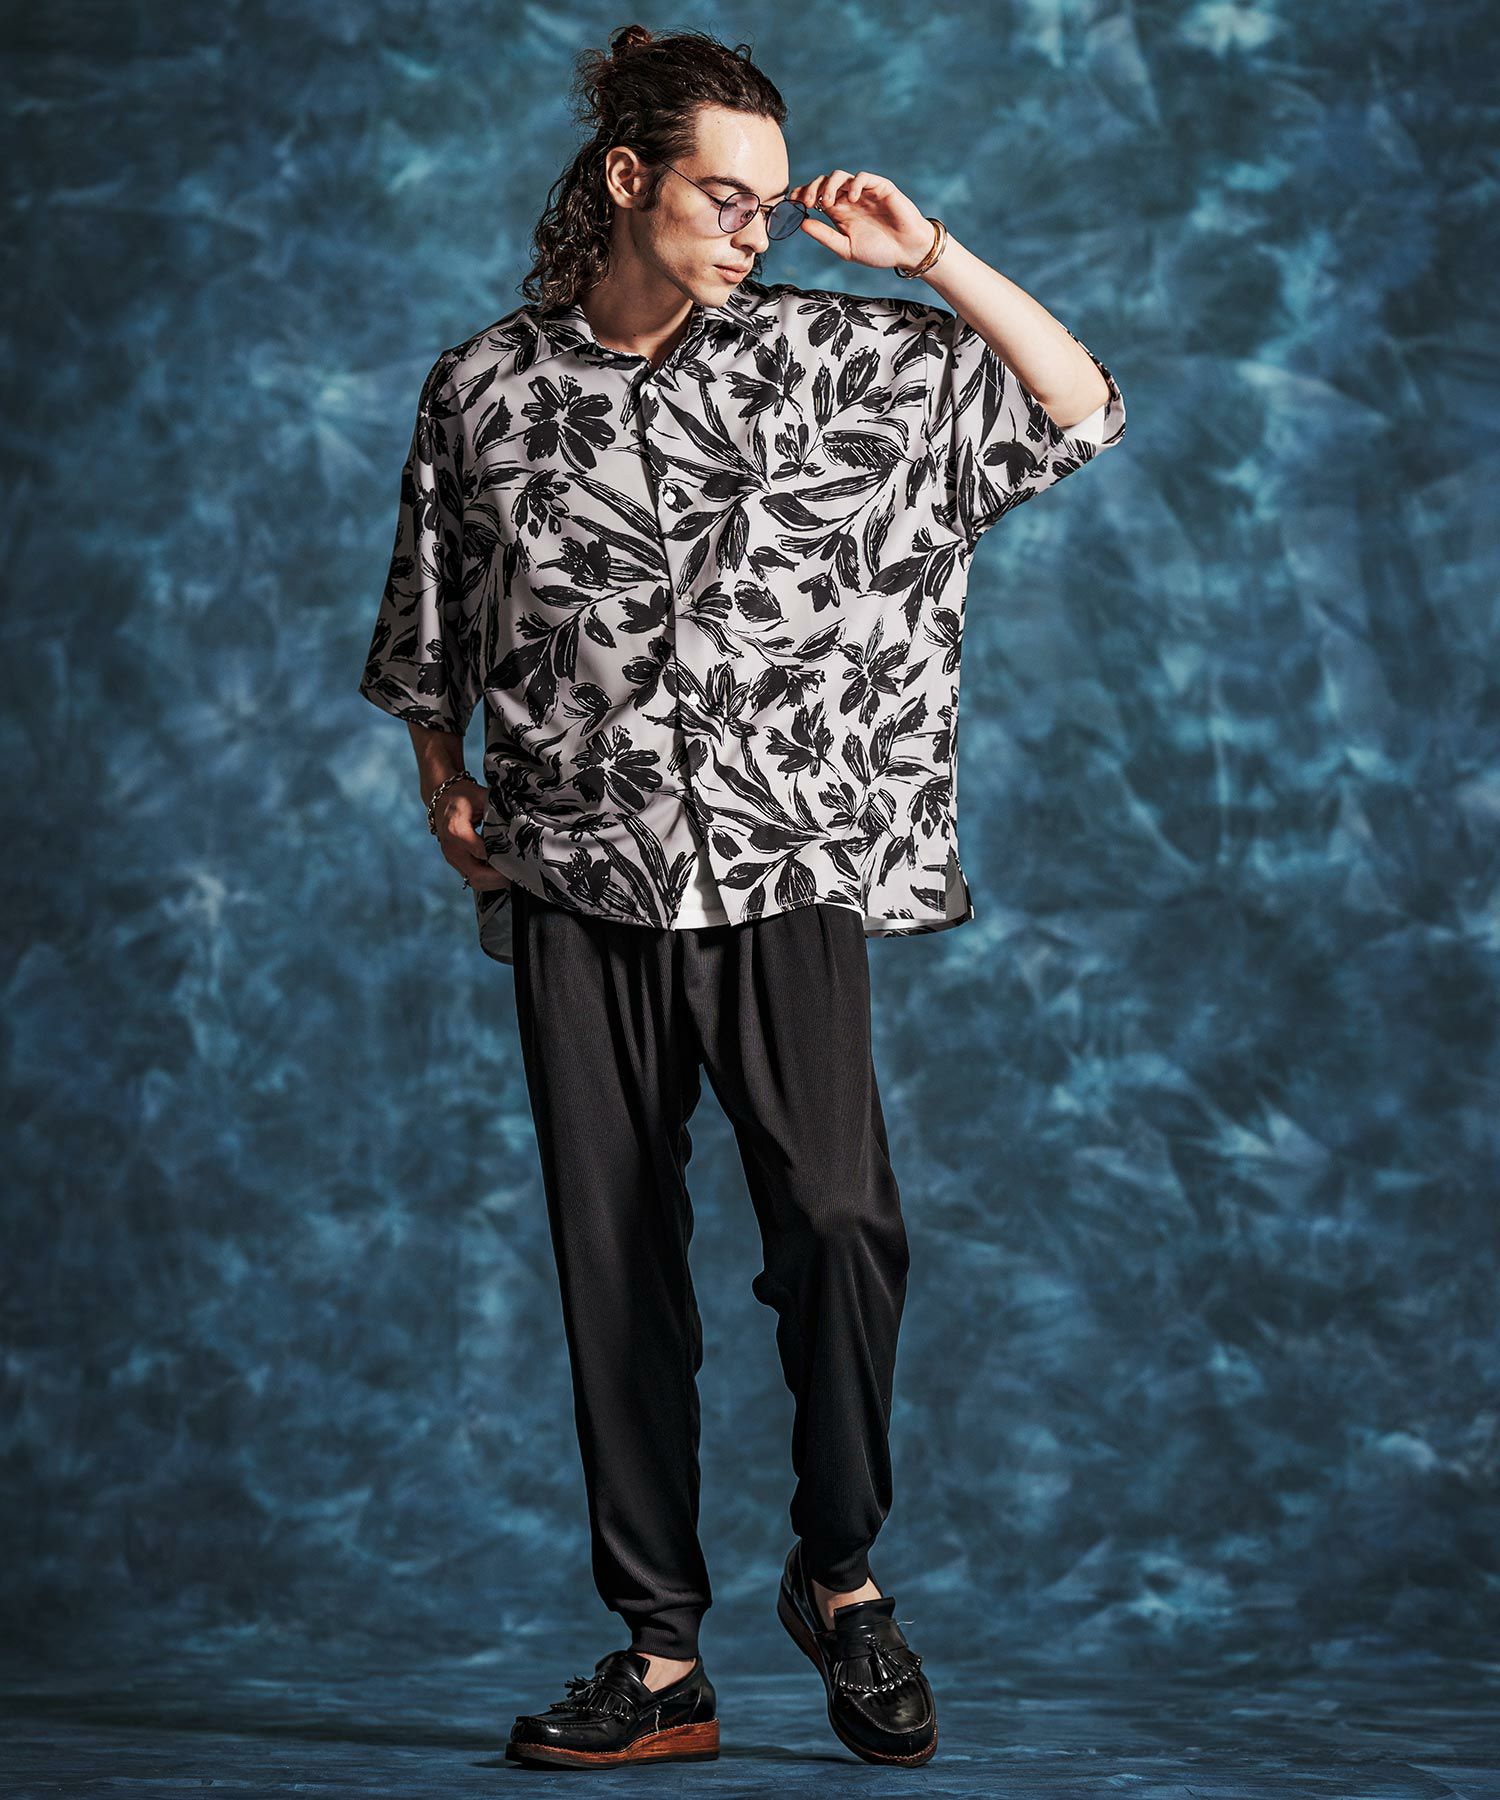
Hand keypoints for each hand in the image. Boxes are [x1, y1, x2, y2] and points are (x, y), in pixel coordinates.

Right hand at [433, 780, 511, 891]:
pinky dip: (488, 878)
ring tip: (509, 872)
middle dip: (499, 877)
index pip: (482, 853)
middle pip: (477, 875)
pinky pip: (472, 878)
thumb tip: (519, 820)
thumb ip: (499, 808)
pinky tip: (499, 869)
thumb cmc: (462, 796)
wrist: (443, 799)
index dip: (502, 857)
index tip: (517, 854)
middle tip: (516, 871)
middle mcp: (452, 849)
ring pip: (474, 882)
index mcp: (456, 831)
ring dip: (494, 881)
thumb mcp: (481, 796)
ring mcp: (452, 858)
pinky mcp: (455, 862)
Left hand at [789, 170, 933, 270]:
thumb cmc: (879, 252)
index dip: (802, 196)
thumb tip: (801, 223)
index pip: (814, 196)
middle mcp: (848, 199)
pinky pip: (863, 177)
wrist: (907, 252)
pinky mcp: (880, 187)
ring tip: (827, 203)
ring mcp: (864, 192)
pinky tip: (852, 199)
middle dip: (811, 189)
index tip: (792, 204)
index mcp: (838, 212)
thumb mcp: (846, 248)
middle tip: (807, 203)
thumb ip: (825, 236)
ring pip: (840, 176)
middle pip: (823, 183)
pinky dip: (854, 184)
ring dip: (829, 186)